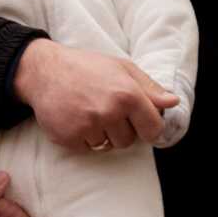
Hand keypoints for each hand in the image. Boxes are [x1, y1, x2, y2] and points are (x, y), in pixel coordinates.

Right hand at [13, 40, 178, 149]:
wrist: (44, 71)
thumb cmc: (86, 67)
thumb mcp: (121, 68)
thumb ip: (150, 87)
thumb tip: (173, 102)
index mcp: (127, 94)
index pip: (153, 129)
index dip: (148, 127)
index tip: (139, 123)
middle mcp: (109, 112)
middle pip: (129, 141)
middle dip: (121, 130)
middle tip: (105, 110)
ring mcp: (88, 126)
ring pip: (107, 146)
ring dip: (101, 134)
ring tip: (89, 112)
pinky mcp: (69, 138)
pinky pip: (87, 149)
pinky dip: (83, 138)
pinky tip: (76, 118)